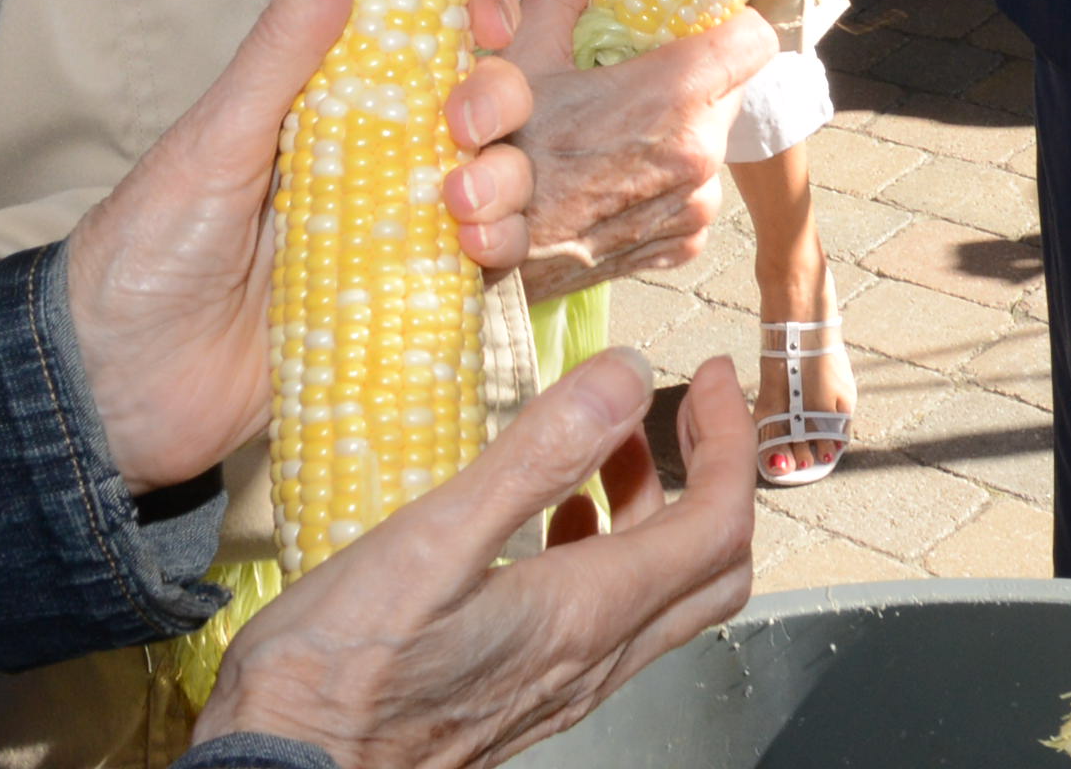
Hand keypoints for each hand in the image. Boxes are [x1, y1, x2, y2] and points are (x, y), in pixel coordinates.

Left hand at [59, 0, 539, 489]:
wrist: (119, 384)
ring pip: (496, 183)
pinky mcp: (405, 308)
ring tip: (460, 203)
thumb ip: (287, 42)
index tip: (489, 17)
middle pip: (479, 106)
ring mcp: (393, 233)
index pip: (423, 38)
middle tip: (463, 124)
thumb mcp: (220, 133)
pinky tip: (475, 252)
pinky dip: (499, 250)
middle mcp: (372, 160)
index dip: (473, 16)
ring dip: (505, 178)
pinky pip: (481, 269)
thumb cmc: (149, 244)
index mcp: (325, 102)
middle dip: (497, 98)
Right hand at [199, 352, 758, 768]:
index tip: (710, 376)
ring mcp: (562, 684)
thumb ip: (535, 455)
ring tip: (607, 445)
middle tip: (687, 406)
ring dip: (661, 508)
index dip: (732, 439)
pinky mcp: (526, 694)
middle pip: (712, 567)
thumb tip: (619, 376)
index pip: (716, 524)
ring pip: (664, 597)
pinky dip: (613, 554)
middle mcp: (590, 658)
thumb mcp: (432, 537)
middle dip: (716, 471)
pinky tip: (556, 523)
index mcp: (583, 613)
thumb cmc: (338, 672)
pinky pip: (611, 623)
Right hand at [455, 0, 763, 299]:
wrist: (475, 263)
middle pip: (727, 90)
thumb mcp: (522, 55)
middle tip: (631, 78)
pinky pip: (692, 193)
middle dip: (688, 78)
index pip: (754, 38)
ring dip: (675, 132)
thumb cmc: (495, 154)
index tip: (691, 26)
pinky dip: (662, 182)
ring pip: (709, 142)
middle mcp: (700, 156)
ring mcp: (694, 207)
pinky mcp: (683, 245)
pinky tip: (611, 180)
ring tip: (613, 136)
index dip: (725, 24)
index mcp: (674, 99)